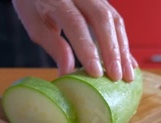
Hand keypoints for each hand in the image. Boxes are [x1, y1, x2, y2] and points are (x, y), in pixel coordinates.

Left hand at [12, 0, 137, 81]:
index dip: (87, 50)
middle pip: (102, 20)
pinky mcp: (103, 0)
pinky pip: (116, 20)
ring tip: (127, 75)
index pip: (76, 23)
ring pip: (114, 20)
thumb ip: (52, 44)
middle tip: (116, 77)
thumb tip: (68, 72)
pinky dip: (122, 43)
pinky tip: (128, 62)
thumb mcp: (34, 22)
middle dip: (112, 51)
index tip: (96, 73)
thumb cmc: (33, 2)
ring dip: (122, 49)